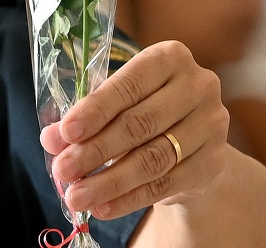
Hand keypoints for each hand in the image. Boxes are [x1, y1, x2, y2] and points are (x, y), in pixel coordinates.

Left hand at [39, 40, 230, 219]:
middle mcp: (198, 86)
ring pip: (153, 158)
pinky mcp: (214, 162)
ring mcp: (211, 124)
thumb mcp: (117, 104)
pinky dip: (129, 199)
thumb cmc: (145, 109)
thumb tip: (51, 139)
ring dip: (109, 181)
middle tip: (63, 170)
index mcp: (170, 58)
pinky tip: (102, 207)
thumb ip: (86, 117)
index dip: (95, 110)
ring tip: (77, 196)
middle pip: (140, 124)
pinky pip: (165, 185)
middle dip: (95, 150)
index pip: (129, 85)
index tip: (65, 133)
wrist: (192, 140)